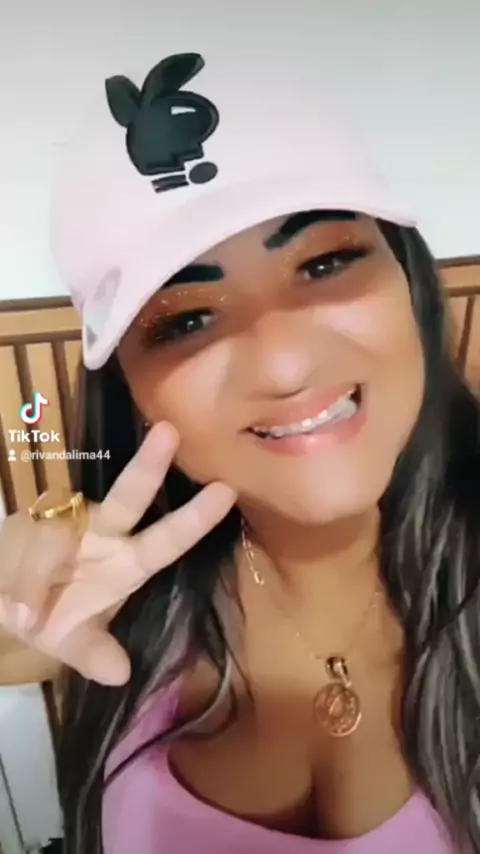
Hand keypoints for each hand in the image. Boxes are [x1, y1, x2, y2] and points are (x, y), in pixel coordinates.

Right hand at [0, 422, 235, 684]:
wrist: (2, 598)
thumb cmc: (51, 615)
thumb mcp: (71, 642)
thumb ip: (92, 654)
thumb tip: (121, 675)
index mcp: (126, 563)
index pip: (166, 540)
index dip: (195, 520)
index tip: (227, 492)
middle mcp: (102, 533)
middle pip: (128, 497)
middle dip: (148, 467)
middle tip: (169, 433)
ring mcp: (66, 522)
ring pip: (58, 532)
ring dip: (38, 574)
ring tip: (27, 614)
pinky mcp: (28, 521)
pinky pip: (25, 546)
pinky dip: (20, 581)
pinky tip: (16, 606)